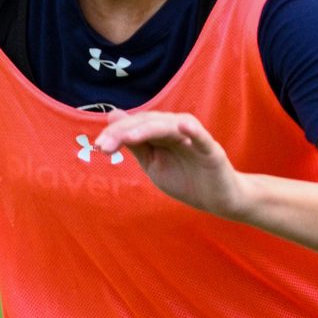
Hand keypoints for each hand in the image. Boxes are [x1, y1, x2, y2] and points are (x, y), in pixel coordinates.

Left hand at [93, 111, 249, 219]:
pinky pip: (202, 139)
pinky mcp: (212, 152)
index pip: (137, 126)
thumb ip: (136, 143)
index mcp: (162, 133)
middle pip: (149, 123)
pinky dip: (193, 131)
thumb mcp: (154, 164)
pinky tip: (183, 126)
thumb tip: (113, 117)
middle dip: (125, 132)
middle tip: (104, 145)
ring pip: (170, 127)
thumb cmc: (186, 179)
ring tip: (129, 137)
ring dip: (148, 129)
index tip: (99, 145)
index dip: (117, 133)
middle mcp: (177, 130)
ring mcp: (195, 140)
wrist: (218, 199)